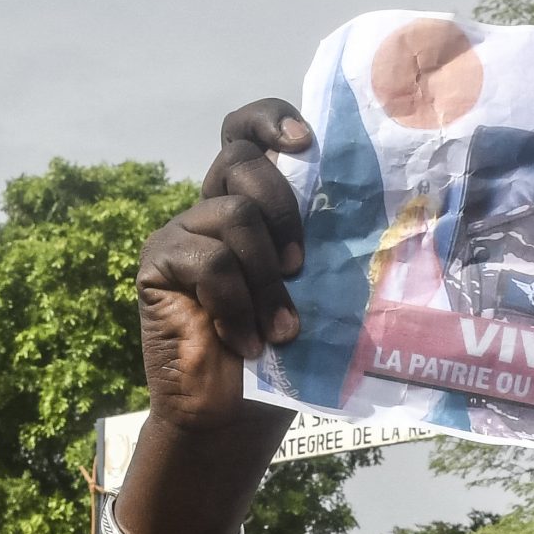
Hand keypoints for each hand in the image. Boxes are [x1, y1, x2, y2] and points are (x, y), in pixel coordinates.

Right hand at [135, 100, 312, 429]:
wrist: (232, 414)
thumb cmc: (282, 355)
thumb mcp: (312, 288)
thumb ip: (321, 241)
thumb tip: (376, 205)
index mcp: (250, 203)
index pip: (246, 131)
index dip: (269, 119)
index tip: (305, 142)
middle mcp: (211, 206)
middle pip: (241, 158)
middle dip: (282, 209)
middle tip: (300, 268)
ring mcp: (181, 232)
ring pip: (234, 214)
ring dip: (266, 279)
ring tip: (279, 330)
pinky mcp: (157, 262)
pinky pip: (209, 260)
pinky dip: (236, 306)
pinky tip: (243, 342)